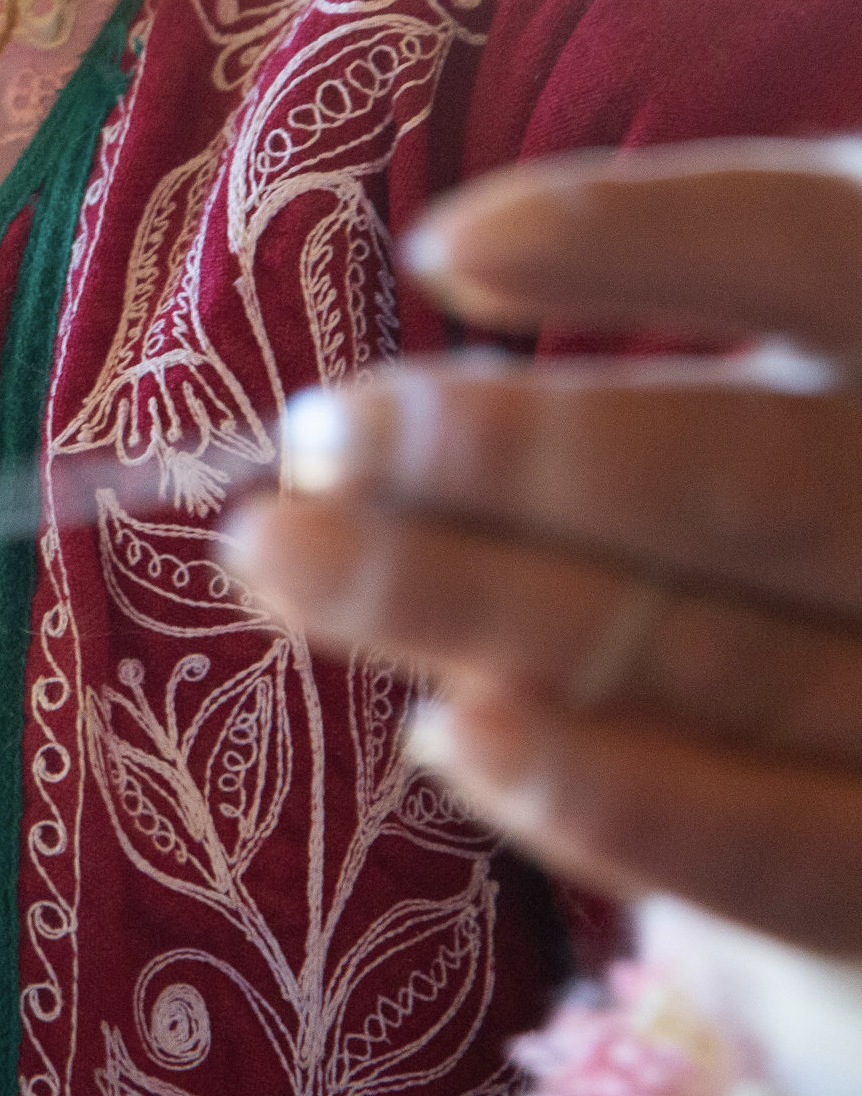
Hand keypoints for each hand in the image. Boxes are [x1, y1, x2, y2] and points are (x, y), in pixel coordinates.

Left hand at [223, 138, 861, 957]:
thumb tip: (436, 313)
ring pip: (723, 659)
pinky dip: (604, 797)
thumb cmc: (803, 591)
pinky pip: (777, 852)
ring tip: (288, 560)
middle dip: (505, 462)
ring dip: (475, 608)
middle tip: (312, 442)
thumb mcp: (776, 440)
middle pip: (754, 488)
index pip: (834, 256)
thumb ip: (668, 395)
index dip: (653, 243)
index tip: (446, 248)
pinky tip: (450, 735)